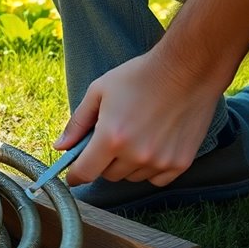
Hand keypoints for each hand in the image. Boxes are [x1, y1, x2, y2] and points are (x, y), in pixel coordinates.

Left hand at [53, 50, 225, 186]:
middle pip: (108, 175)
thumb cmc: (140, 75)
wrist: (188, 68)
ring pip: (132, 177)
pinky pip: (156, 179)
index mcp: (111, 138)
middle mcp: (136, 155)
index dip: (75, 175)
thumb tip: (60, 147)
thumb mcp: (99, 91)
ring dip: (128, 164)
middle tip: (112, 138)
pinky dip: (150, 168)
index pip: (84, 173)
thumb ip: (78, 122)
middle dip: (103, 161)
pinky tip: (154, 145)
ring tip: (137, 135)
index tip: (74, 173)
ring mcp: (160, 161)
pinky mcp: (181, 162)